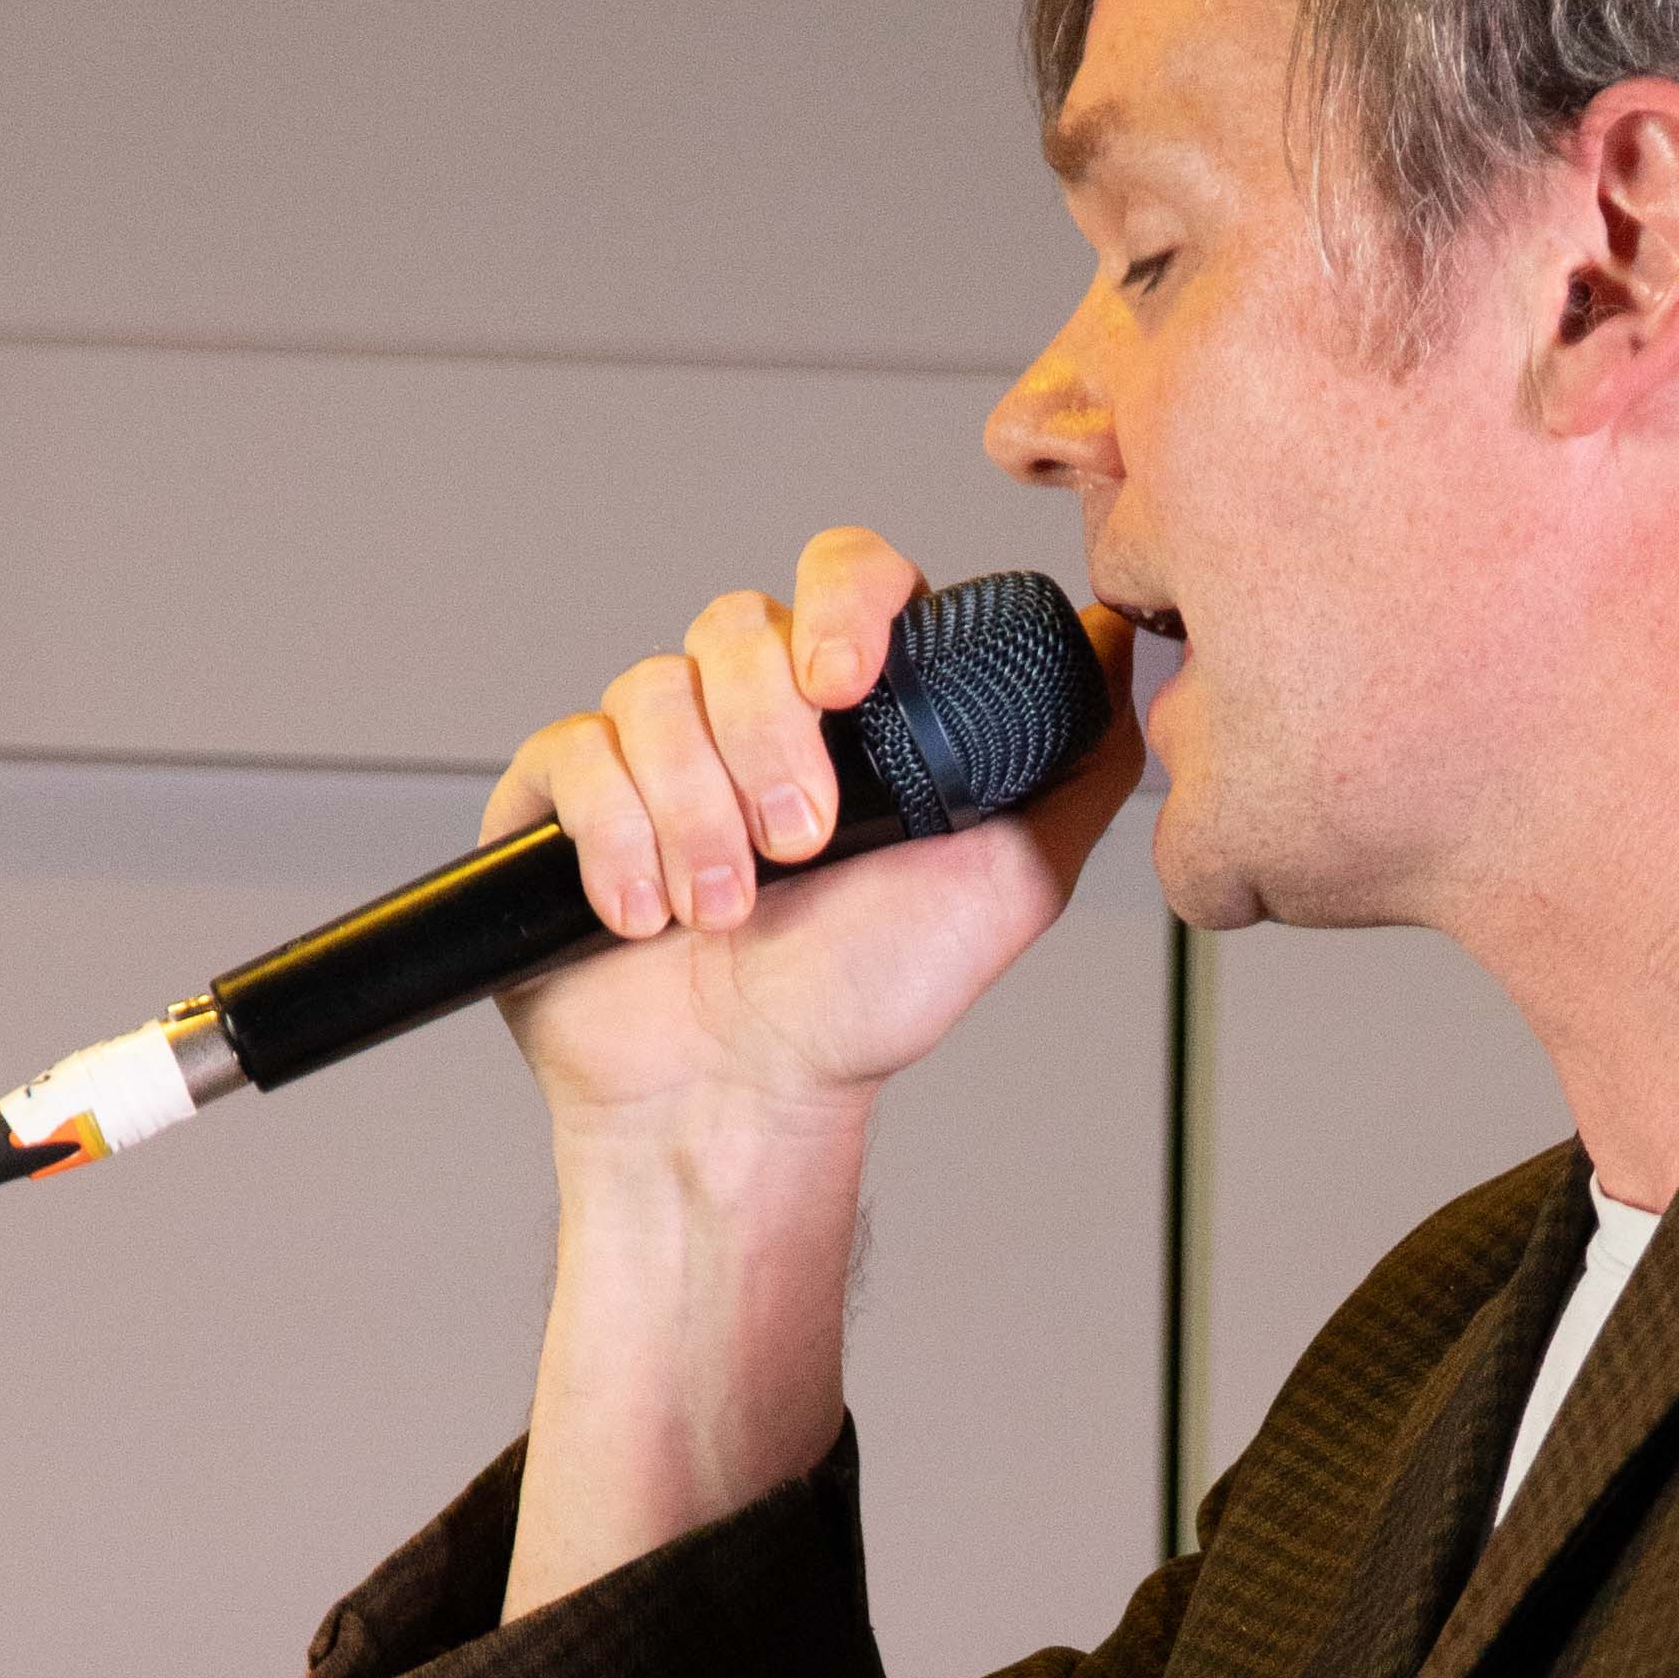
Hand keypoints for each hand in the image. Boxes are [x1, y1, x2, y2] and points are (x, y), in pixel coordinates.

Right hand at [486, 530, 1143, 1134]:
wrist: (741, 1100)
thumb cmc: (865, 1001)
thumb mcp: (1010, 882)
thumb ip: (1073, 759)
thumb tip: (1118, 639)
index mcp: (850, 706)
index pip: (846, 576)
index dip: (844, 605)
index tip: (848, 684)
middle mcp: (746, 709)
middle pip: (737, 624)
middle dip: (769, 737)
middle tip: (798, 846)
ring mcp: (650, 748)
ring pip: (653, 691)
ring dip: (696, 811)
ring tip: (721, 912)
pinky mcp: (561, 797)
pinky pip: (574, 754)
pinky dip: (614, 839)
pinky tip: (643, 914)